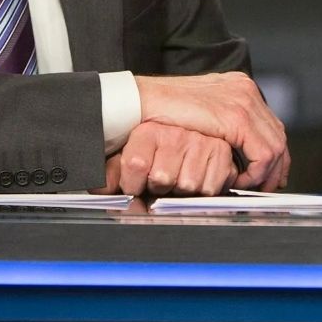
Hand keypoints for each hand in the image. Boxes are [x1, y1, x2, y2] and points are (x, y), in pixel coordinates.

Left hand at [93, 120, 236, 196]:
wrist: (188, 134)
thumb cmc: (154, 153)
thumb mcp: (126, 159)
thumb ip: (110, 174)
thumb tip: (100, 189)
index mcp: (148, 131)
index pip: (135, 164)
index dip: (132, 184)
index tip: (135, 184)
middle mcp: (175, 133)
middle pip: (162, 178)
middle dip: (158, 189)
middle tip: (158, 182)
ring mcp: (200, 141)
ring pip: (187, 184)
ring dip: (181, 191)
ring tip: (177, 179)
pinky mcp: (221, 152)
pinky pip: (210, 186)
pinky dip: (203, 191)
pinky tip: (195, 180)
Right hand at [135, 72, 288, 189]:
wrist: (141, 101)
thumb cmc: (160, 111)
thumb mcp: (199, 113)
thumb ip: (220, 122)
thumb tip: (235, 144)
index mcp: (238, 86)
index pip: (269, 124)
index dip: (274, 154)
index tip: (268, 174)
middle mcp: (245, 89)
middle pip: (277, 134)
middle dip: (275, 166)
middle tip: (265, 187)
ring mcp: (243, 100)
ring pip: (275, 146)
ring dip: (264, 173)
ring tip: (246, 187)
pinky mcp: (236, 117)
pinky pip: (262, 154)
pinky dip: (255, 173)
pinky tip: (237, 181)